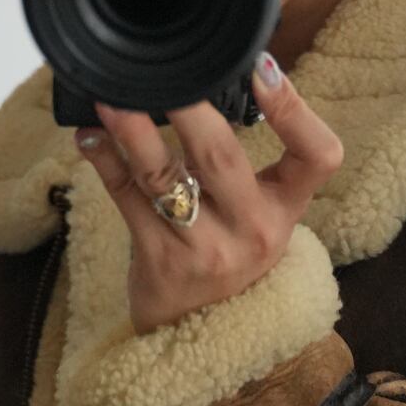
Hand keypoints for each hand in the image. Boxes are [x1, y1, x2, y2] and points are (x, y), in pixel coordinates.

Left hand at [73, 53, 342, 335]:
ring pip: (165, 179)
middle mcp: (252, 231)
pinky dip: (104, 162)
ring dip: (134, 134)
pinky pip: (127, 200)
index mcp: (284, 210)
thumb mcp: (255, 214)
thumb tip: (202, 79)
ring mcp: (204, 251)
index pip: (317, 157)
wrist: (202, 336)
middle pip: (223, 159)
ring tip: (111, 99)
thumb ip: (239, 160)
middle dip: (191, 110)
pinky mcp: (160, 262)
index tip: (262, 69)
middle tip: (167, 72)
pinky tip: (88, 135)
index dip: (295, 112)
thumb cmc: (227, 254)